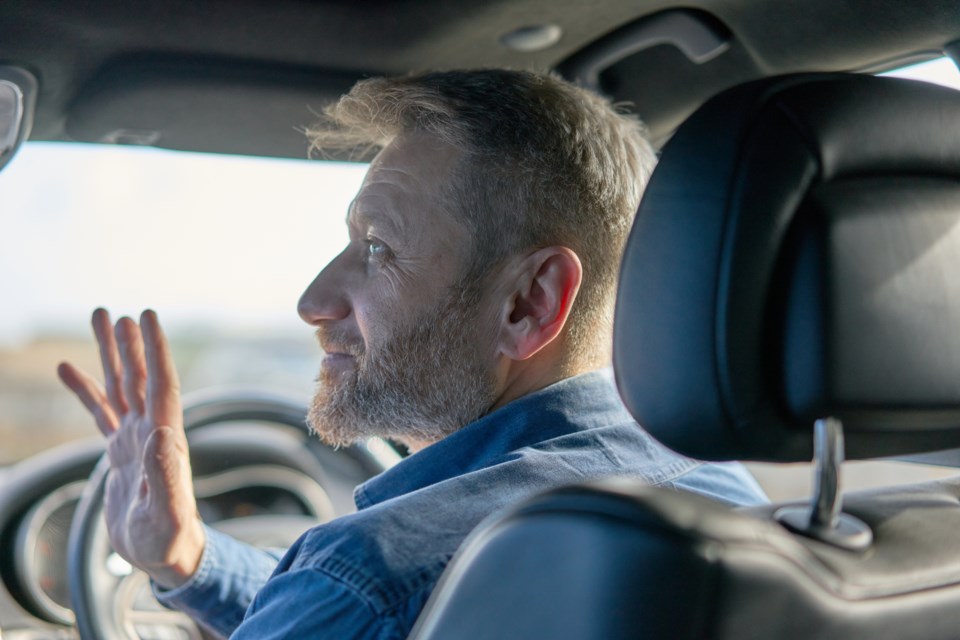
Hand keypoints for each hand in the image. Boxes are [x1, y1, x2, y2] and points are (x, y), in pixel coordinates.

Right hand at [58, 309, 204, 588]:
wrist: (167, 556)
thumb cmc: (171, 539)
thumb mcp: (167, 512)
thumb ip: (165, 475)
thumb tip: (161, 432)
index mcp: (166, 439)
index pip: (162, 385)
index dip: (155, 350)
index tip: (147, 316)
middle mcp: (153, 431)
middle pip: (139, 378)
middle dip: (129, 345)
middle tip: (115, 312)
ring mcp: (135, 439)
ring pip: (120, 387)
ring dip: (111, 355)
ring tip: (101, 320)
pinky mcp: (120, 452)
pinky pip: (100, 411)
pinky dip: (85, 389)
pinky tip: (69, 368)